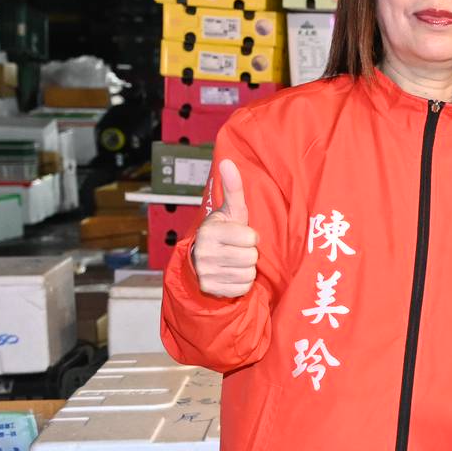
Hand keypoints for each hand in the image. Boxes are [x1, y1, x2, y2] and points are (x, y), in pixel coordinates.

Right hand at [193, 158, 258, 298]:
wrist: (200, 259)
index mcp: (210, 231)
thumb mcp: (230, 211)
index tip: (239, 235)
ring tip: (233, 261)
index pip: (251, 238)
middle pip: (251, 257)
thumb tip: (228, 161)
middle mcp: (204, 253)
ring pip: (248, 273)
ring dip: (245, 268)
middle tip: (236, 249)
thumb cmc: (222, 233)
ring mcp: (206, 273)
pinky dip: (241, 283)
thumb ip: (233, 188)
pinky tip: (230, 274)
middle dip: (249, 253)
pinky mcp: (210, 289)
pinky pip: (242, 287)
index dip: (250, 236)